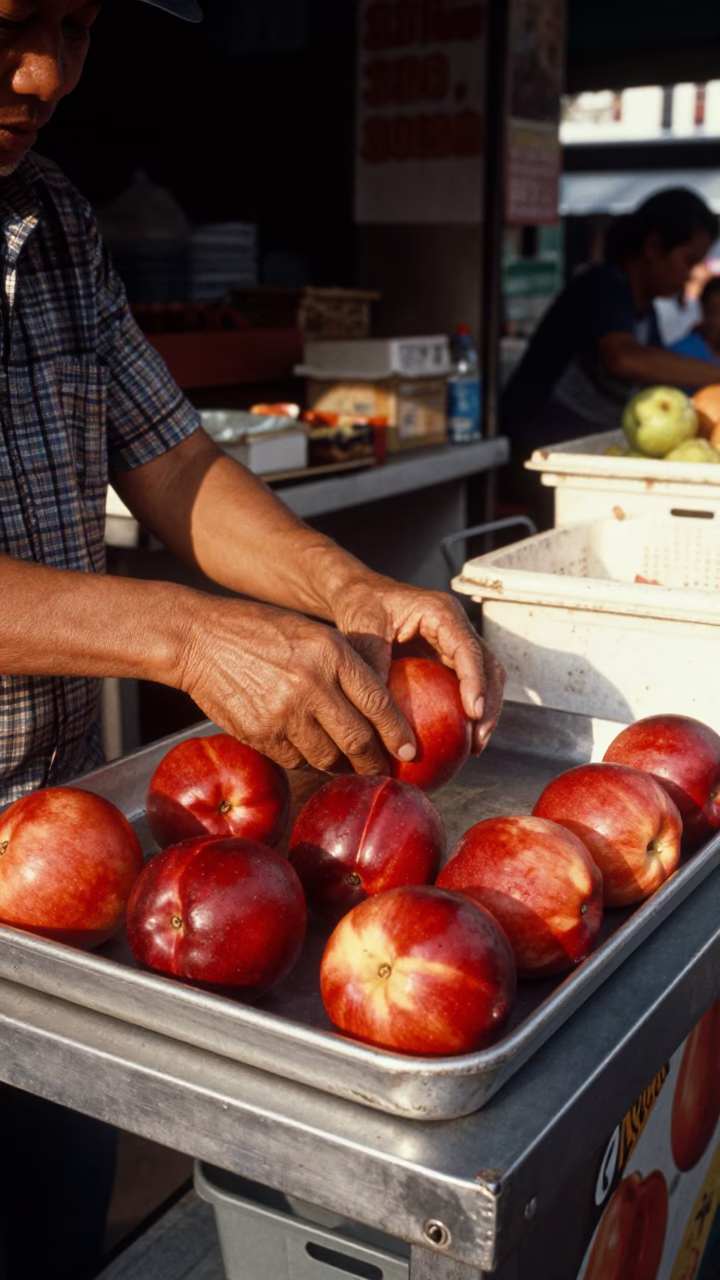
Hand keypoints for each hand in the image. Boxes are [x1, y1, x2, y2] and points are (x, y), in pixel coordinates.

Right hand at [178, 596, 416, 773]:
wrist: (199, 638)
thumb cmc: (259, 631)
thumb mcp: (311, 633)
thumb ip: (343, 665)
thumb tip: (376, 706)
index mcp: (331, 653)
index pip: (378, 703)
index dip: (398, 733)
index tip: (410, 751)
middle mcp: (312, 684)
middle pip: (358, 739)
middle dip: (374, 761)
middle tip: (381, 770)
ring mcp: (284, 713)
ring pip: (327, 756)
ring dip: (339, 763)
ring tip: (343, 761)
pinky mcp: (260, 734)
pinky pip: (295, 760)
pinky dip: (306, 760)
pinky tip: (306, 749)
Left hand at [333, 577, 505, 753]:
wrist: (360, 594)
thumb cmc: (361, 606)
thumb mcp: (363, 629)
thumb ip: (374, 663)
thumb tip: (381, 707)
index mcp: (441, 612)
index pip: (468, 649)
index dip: (475, 681)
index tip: (473, 712)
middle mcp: (457, 626)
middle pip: (488, 666)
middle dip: (489, 704)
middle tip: (478, 739)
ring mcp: (456, 643)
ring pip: (486, 677)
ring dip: (486, 711)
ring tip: (474, 746)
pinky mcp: (449, 659)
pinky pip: (467, 685)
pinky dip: (468, 710)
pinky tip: (459, 738)